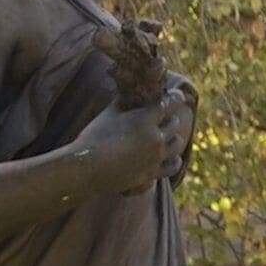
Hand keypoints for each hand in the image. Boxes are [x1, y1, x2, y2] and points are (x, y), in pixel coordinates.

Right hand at [74, 82, 195, 195]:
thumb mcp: (107, 114)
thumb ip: (122, 102)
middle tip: (161, 116)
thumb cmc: (93, 138)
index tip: (176, 96)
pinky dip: (173, 159)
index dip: (175, 97)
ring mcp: (156, 158)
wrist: (87, 170)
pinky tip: (168, 156)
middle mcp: (156, 138)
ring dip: (173, 137)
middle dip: (168, 117)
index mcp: (146, 119)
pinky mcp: (152, 174)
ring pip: (178, 143)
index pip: (171, 102)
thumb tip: (127, 92)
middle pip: (175, 123)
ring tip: (165, 135)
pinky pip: (174, 165)